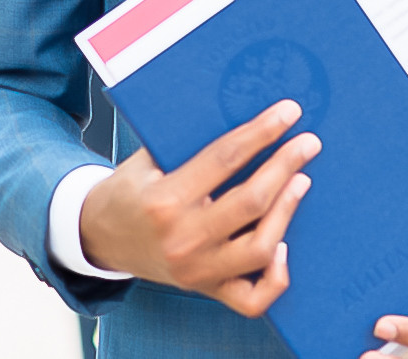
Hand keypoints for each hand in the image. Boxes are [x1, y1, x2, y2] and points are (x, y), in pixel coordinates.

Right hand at [79, 99, 319, 316]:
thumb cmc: (132, 189)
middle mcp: (181, 239)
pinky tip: (284, 245)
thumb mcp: (148, 159)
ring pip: (259, 248)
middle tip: (308, 143)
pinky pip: (252, 298)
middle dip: (285, 166)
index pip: (225, 158)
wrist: (99, 237)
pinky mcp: (205, 289)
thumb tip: (249, 109)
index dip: (262, 132)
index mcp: (164, 200)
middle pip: (251, 202)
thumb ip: (191, 142)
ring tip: (301, 181)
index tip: (290, 112)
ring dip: (287, 211)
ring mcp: (195, 270)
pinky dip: (276, 276)